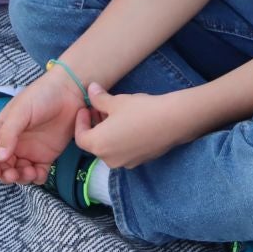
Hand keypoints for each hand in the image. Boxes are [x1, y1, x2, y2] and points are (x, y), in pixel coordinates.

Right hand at [0, 68, 88, 184]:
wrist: (70, 92)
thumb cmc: (42, 95)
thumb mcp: (21, 111)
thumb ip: (8, 134)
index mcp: (2, 130)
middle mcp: (14, 143)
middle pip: (2, 167)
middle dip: (5, 175)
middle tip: (14, 174)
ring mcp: (30, 151)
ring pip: (19, 173)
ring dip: (21, 178)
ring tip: (31, 172)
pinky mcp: (46, 156)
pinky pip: (37, 174)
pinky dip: (37, 178)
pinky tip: (40, 173)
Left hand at [74, 83, 191, 167]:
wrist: (172, 121)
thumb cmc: (140, 110)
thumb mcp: (116, 101)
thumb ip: (99, 98)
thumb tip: (91, 89)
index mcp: (99, 145)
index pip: (80, 138)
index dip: (80, 122)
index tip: (86, 108)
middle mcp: (109, 159)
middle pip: (94, 144)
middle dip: (94, 126)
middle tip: (98, 108)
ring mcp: (125, 163)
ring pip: (109, 148)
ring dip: (107, 133)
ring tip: (114, 114)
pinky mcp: (139, 161)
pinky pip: (122, 151)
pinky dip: (119, 140)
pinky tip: (129, 125)